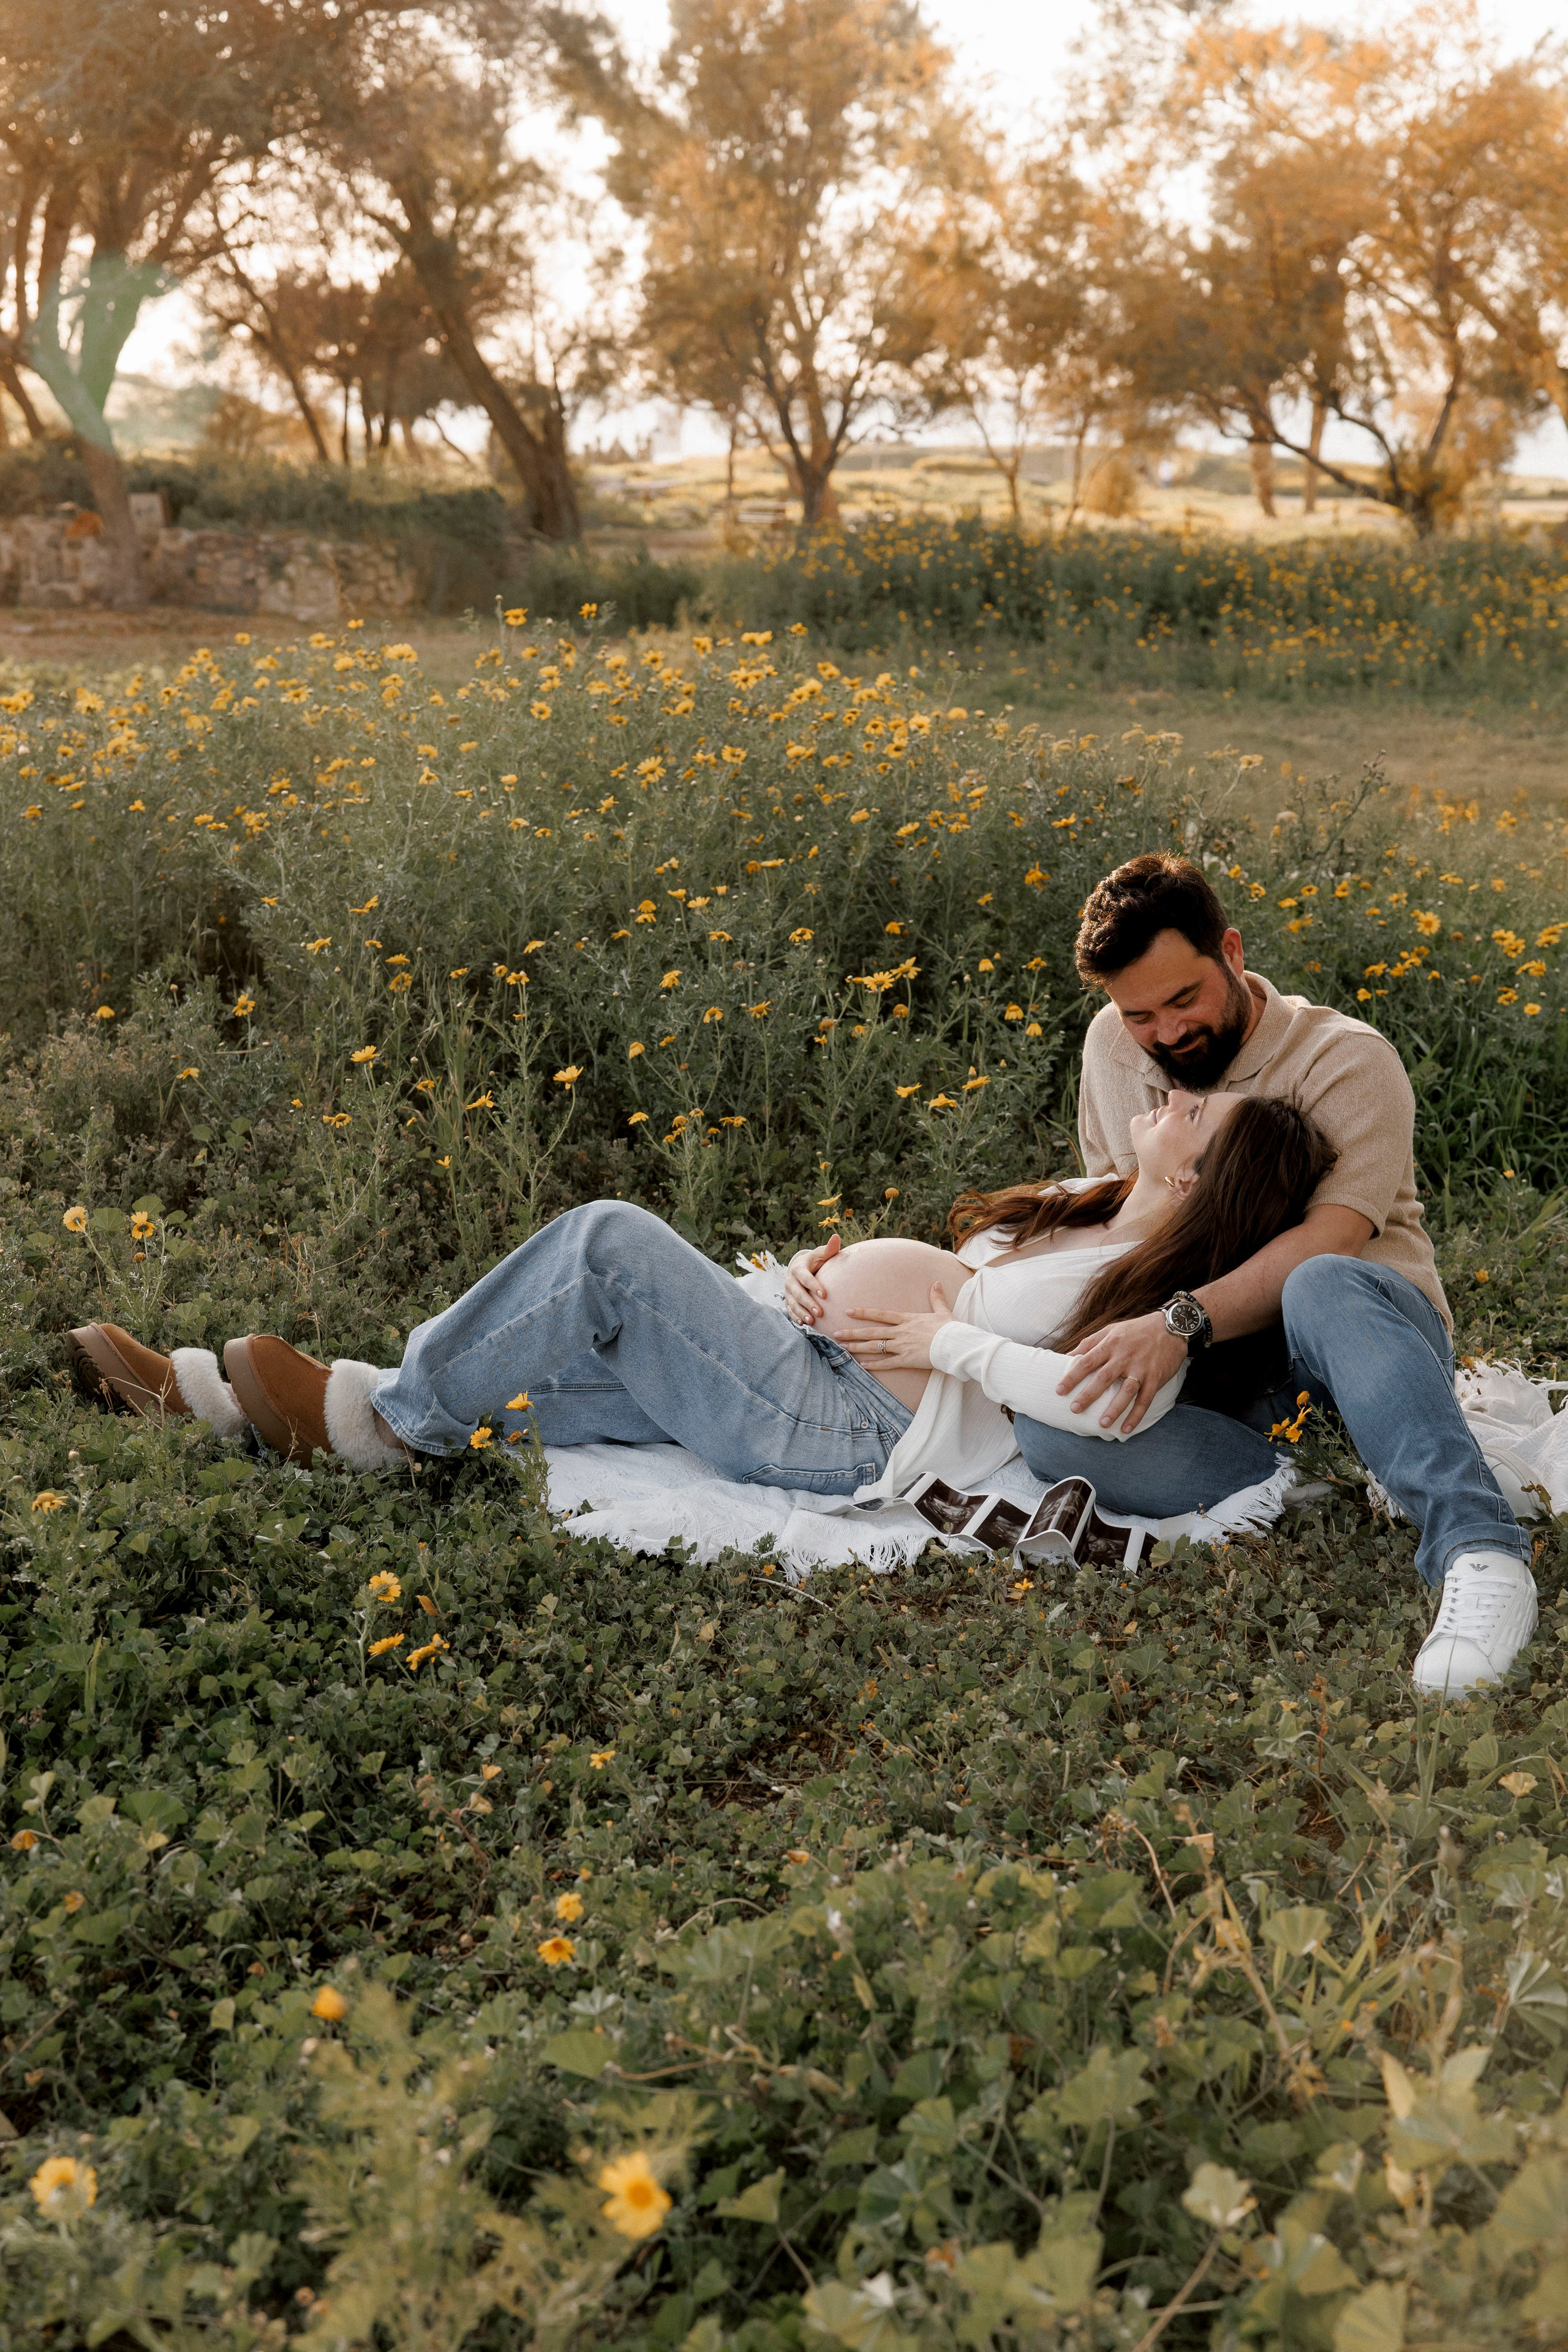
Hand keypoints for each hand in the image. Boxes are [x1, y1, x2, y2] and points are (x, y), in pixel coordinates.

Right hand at [784, 1231, 839, 1323]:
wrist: (800, 1269)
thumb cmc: (815, 1261)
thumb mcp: (820, 1254)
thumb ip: (829, 1249)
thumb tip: (836, 1237)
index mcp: (799, 1269)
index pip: (805, 1278)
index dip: (814, 1286)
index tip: (824, 1294)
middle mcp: (790, 1281)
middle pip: (798, 1293)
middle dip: (808, 1303)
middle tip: (820, 1312)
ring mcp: (788, 1292)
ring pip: (793, 1304)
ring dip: (802, 1313)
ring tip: (812, 1321)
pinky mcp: (788, 1301)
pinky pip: (790, 1310)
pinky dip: (795, 1317)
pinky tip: (803, 1323)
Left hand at [833, 1286, 953, 1371]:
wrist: (955, 1344)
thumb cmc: (950, 1328)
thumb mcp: (942, 1311)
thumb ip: (936, 1298)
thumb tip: (937, 1283)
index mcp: (908, 1319)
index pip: (881, 1314)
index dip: (864, 1312)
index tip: (849, 1311)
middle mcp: (901, 1332)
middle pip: (872, 1331)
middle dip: (853, 1332)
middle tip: (836, 1333)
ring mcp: (902, 1346)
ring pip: (875, 1346)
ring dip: (858, 1347)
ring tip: (843, 1347)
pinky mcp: (907, 1360)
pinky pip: (887, 1363)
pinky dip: (874, 1364)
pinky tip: (862, 1365)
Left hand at [1056, 1310, 1187, 1433]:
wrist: (1171, 1326)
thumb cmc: (1137, 1329)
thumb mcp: (1111, 1329)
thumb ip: (1090, 1342)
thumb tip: (1068, 1355)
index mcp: (1110, 1344)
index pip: (1087, 1361)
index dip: (1072, 1377)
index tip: (1059, 1390)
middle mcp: (1124, 1357)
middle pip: (1103, 1378)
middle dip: (1088, 1395)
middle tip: (1075, 1409)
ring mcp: (1141, 1368)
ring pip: (1125, 1391)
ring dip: (1114, 1409)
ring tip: (1102, 1424)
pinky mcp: (1155, 1378)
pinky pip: (1145, 1399)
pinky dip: (1136, 1415)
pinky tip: (1127, 1428)